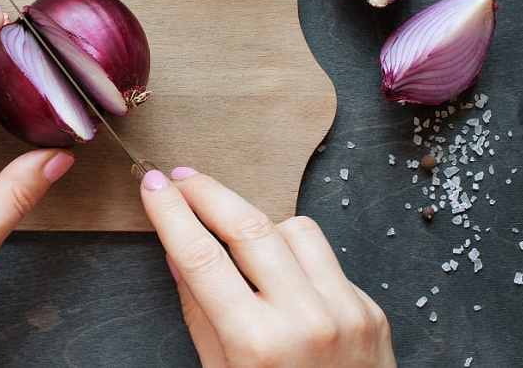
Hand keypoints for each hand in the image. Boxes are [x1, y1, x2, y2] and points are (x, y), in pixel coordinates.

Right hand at [140, 167, 396, 367]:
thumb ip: (200, 312)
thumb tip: (178, 252)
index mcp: (257, 345)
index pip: (200, 257)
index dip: (170, 212)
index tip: (153, 185)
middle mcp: (305, 320)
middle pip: (248, 226)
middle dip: (208, 191)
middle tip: (182, 176)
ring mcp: (345, 311)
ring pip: (293, 228)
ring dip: (257, 221)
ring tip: (233, 234)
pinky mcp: (369, 308)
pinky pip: (324, 255)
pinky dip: (295, 252)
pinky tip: (280, 271)